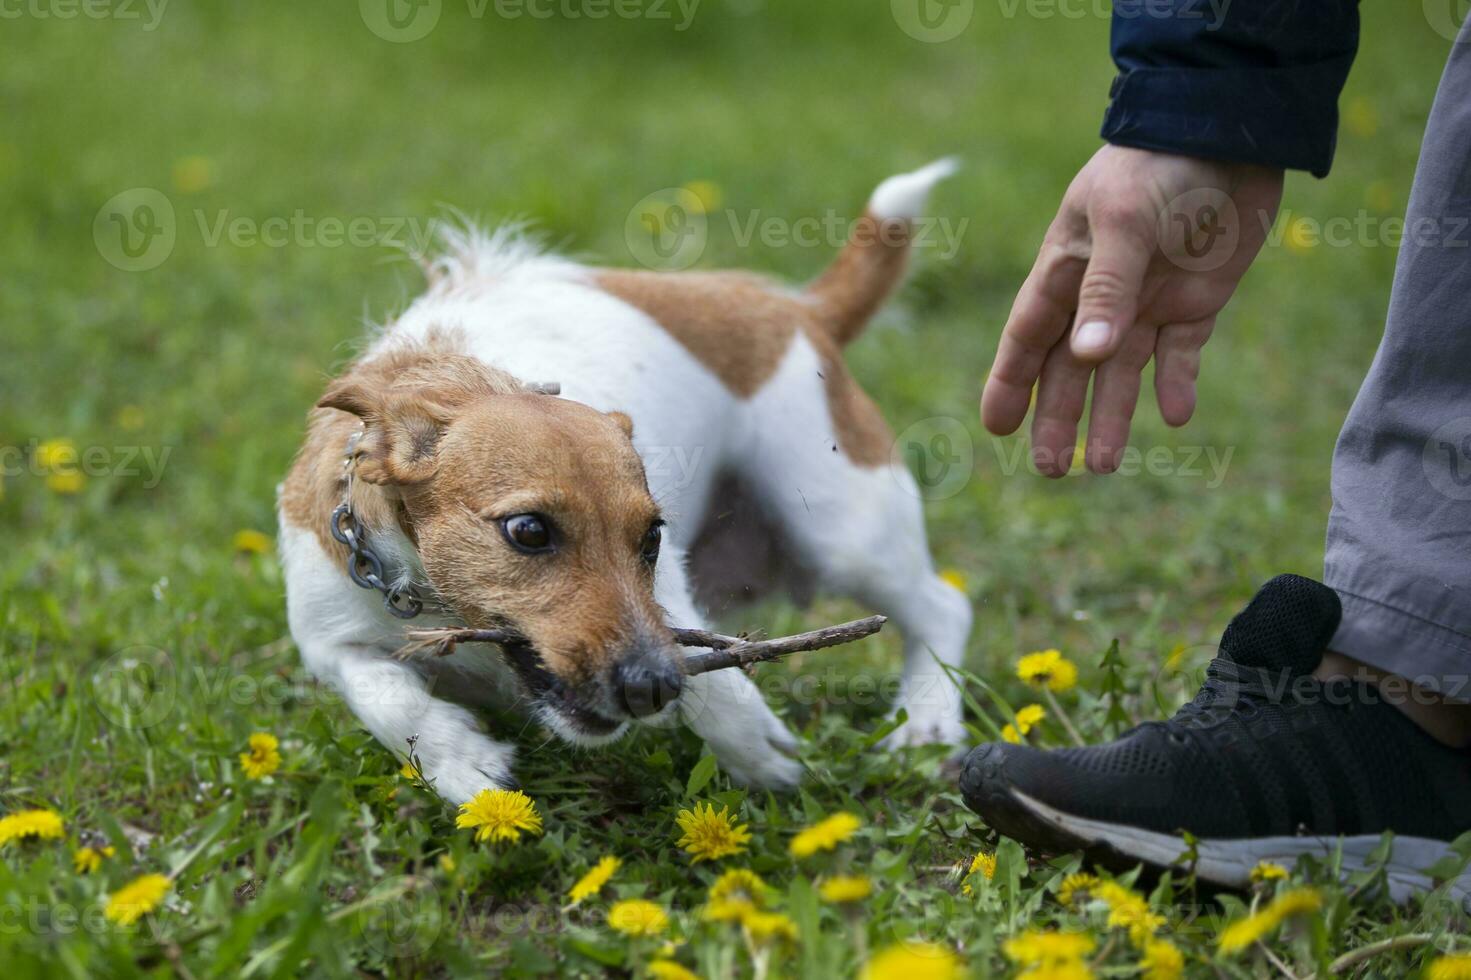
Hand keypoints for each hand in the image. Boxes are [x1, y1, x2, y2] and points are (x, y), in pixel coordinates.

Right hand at [981, 145, 1283, 475]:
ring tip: (1105, 466)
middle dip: (1058, 418)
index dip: (1010, 382)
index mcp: (1066, 269)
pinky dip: (1176, 385)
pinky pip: (1179, 355)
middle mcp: (1100, 293)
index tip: (996, 428)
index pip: (1029, 336)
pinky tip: (1177, 416)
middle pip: (1070, 368)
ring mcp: (1147, 300)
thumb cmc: (1159, 168)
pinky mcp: (1195, 302)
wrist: (1231, 133)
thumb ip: (1106, 291)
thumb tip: (1087, 358)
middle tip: (1051, 470)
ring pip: (1121, 372)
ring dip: (1112, 416)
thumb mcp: (1124, 222)